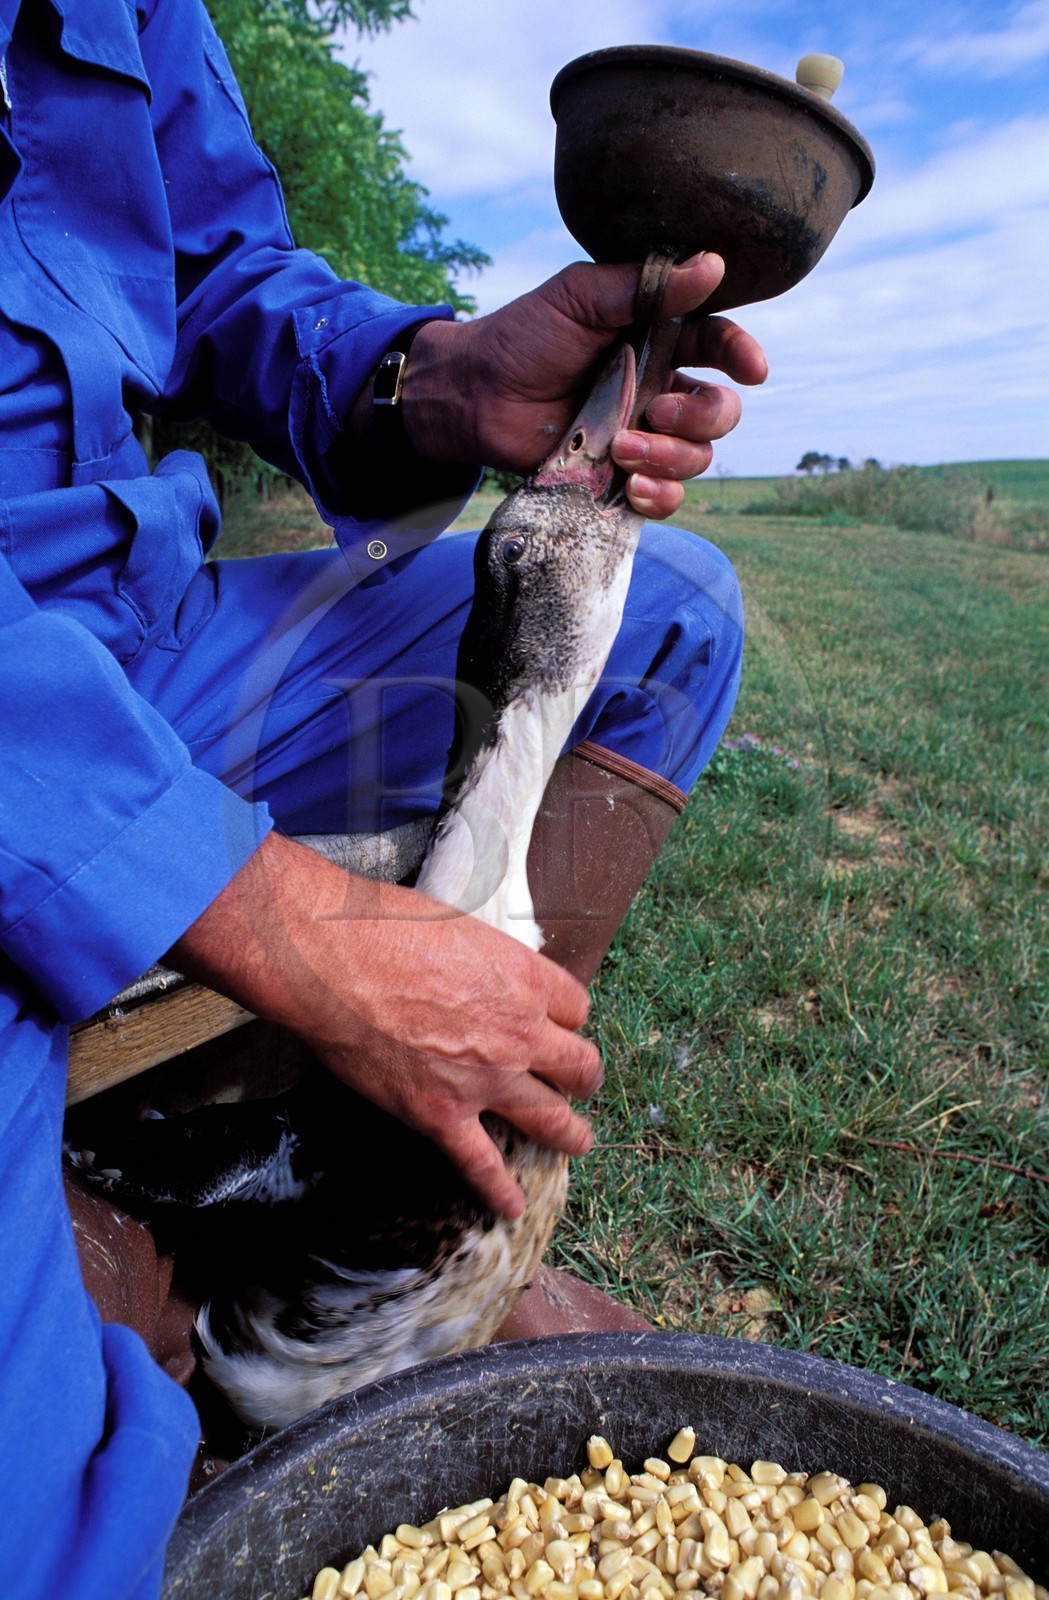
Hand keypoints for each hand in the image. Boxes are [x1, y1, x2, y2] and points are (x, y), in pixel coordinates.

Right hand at [168, 833, 601, 1219]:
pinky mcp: (441, 1115)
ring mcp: (484, 1079)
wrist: (333, 963)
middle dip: (582, 1075)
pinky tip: (512, 1207)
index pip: (576, 1007)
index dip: (567, 1018)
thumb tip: (483, 973)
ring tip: (578, 1141)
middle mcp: (519, 1033)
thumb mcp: (460, 926)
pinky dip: (500, 1190)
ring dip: (570, 1133)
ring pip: (551, 1118)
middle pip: (579, 1064)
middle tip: (580, 1080)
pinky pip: (482, 1164)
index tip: (559, 1023)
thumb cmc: (386, 929)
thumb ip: (486, 961)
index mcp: (525, 980)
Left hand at [402, 251, 766, 517]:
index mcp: (655, 339)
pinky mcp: (619, 478)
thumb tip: (713, 264)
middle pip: (719, 411)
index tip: (751, 368)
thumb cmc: (523, 338)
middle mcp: (657, 388)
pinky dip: (660, 496)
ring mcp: (641, 437)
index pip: (717, 346)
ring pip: (697, 457)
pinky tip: (634, 486)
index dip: (741, 356)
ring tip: (621, 449)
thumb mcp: (580, 297)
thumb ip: (644, 286)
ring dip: (671, 456)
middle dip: (702, 416)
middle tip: (657, 410)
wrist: (474, 395)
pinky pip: (666, 498)